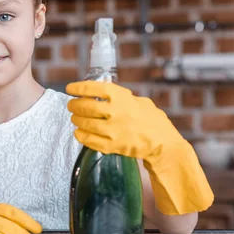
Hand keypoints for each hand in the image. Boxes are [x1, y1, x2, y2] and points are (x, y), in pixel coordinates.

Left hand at [66, 80, 181, 158]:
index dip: (78, 88)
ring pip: (84, 123)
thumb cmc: (151, 119)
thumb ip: (121, 98)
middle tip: (71, 106)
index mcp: (121, 96)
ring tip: (75, 118)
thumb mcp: (138, 101)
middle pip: (85, 106)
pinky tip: (79, 133)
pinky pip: (89, 140)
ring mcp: (113, 129)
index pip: (92, 88)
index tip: (70, 88)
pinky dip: (81, 135)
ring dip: (76, 120)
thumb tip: (101, 94)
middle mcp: (115, 111)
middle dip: (74, 105)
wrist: (163, 141)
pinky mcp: (112, 146)